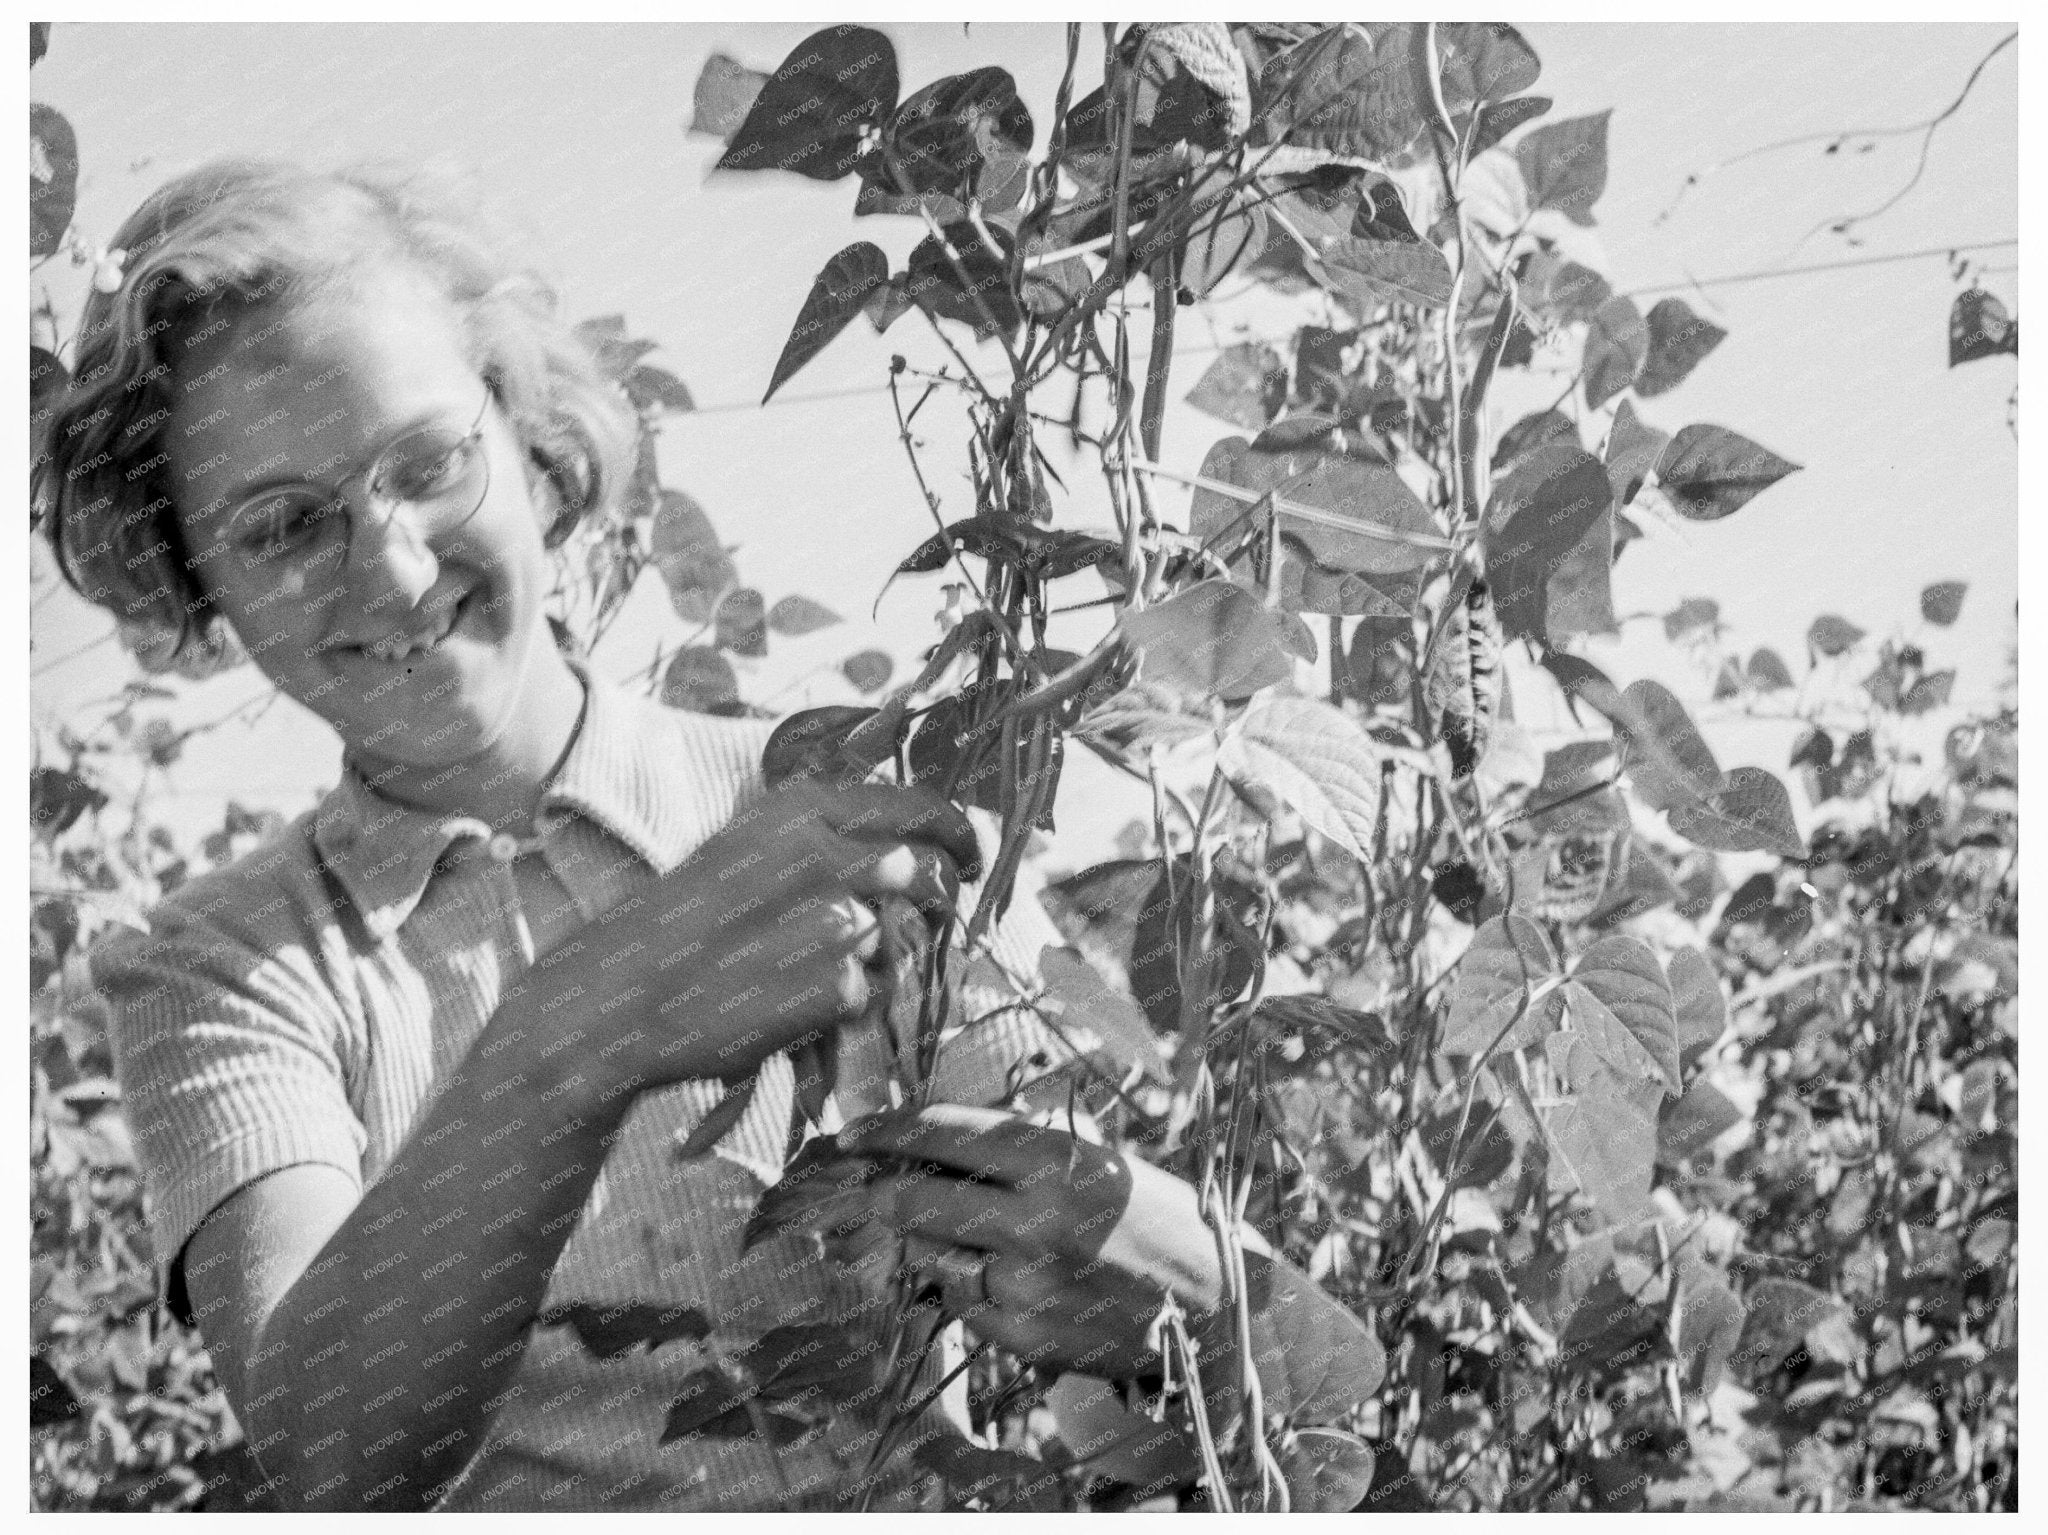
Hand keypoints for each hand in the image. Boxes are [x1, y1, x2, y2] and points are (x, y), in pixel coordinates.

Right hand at [606, 780, 980, 1090]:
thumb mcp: (743, 850)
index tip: (972, 851)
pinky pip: (874, 995)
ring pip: (901, 936)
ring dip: (885, 952)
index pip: (911, 805)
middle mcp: (820, 855)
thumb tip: (907, 845)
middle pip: (926, 867)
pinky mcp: (831, 988)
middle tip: (947, 907)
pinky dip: (851, 1004)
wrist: (616, 1000)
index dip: (955, 827)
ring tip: (825, 962)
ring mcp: (830, 923)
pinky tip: (799, 1002)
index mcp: (795, 809)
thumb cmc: (680, 927)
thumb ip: (819, 837)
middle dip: (944, 890)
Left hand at [832, 1104, 1227, 1380]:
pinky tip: (1009, 1278)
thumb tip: (931, 1145)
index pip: (945, 1133)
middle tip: (871, 1186)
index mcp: (1059, 1161)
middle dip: (884, 1191)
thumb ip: (1020, 1153)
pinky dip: (969, 1286)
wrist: (1216, 1307)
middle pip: (915, 1199)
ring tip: (970, 1235)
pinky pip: (963, 1302)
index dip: (887, 1129)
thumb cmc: (1158, 1220)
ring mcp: (1025, 1284)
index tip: (853, 1131)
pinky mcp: (1021, 1335)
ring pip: (931, 1254)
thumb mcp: (1098, 1162)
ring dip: (930, 1241)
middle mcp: (1036, 1220)